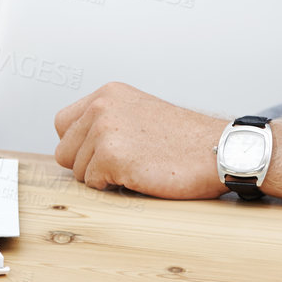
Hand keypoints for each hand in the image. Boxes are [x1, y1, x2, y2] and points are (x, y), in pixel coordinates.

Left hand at [53, 82, 227, 199]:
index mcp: (108, 93)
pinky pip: (93, 184)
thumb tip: (78, 147)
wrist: (218, 149)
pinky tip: (139, 177)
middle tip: (123, 166)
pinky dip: (114, 188)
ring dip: (104, 178)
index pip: (63, 123)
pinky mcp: (111, 156)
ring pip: (78, 171)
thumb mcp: (140, 113)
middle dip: (88, 165)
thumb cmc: (185, 140)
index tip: (102, 154)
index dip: (80, 145)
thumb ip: (109, 120)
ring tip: (137, 168)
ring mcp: (104, 129)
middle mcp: (101, 106)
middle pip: (65, 150)